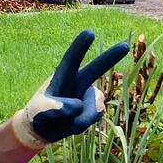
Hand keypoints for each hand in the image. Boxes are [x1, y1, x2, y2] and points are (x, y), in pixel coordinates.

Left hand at [11, 31, 128, 148]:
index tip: (89, 33)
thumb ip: (54, 106)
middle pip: (96, 68)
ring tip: (70, 125)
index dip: (80, 47)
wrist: (44, 129)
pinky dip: (84, 123)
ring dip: (84, 117)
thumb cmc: (38, 114)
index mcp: (62, 76)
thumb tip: (77, 106)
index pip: (71, 59)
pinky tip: (74, 124)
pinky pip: (96, 115)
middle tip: (125, 46)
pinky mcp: (93, 108)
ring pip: (95, 104)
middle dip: (110, 57)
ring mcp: (88, 94)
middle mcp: (79, 81)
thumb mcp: (38, 110)